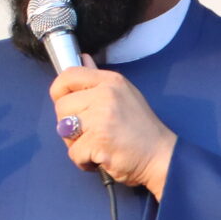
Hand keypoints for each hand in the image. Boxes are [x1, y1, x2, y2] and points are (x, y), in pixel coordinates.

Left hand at [49, 58, 178, 196]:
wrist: (161, 157)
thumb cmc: (141, 130)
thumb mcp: (123, 94)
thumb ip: (98, 79)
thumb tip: (83, 58)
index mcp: (110, 81)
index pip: (68, 75)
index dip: (59, 91)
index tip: (68, 105)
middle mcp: (105, 95)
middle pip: (61, 106)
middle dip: (68, 124)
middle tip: (90, 132)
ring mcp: (102, 118)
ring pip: (63, 130)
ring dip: (75, 143)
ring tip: (96, 144)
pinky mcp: (99, 141)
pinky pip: (74, 153)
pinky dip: (83, 161)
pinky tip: (100, 157)